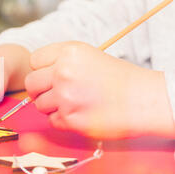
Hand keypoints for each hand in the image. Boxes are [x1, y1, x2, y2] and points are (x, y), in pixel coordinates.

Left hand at [25, 41, 174, 138]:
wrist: (144, 99)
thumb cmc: (117, 78)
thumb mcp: (88, 55)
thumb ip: (60, 61)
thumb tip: (36, 74)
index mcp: (68, 52)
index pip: (34, 61)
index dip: (41, 70)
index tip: (51, 75)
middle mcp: (63, 72)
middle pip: (31, 83)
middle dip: (40, 90)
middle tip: (55, 93)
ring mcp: (65, 97)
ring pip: (39, 104)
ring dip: (52, 106)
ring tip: (73, 103)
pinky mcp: (70, 119)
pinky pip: (52, 121)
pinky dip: (62, 120)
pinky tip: (80, 113)